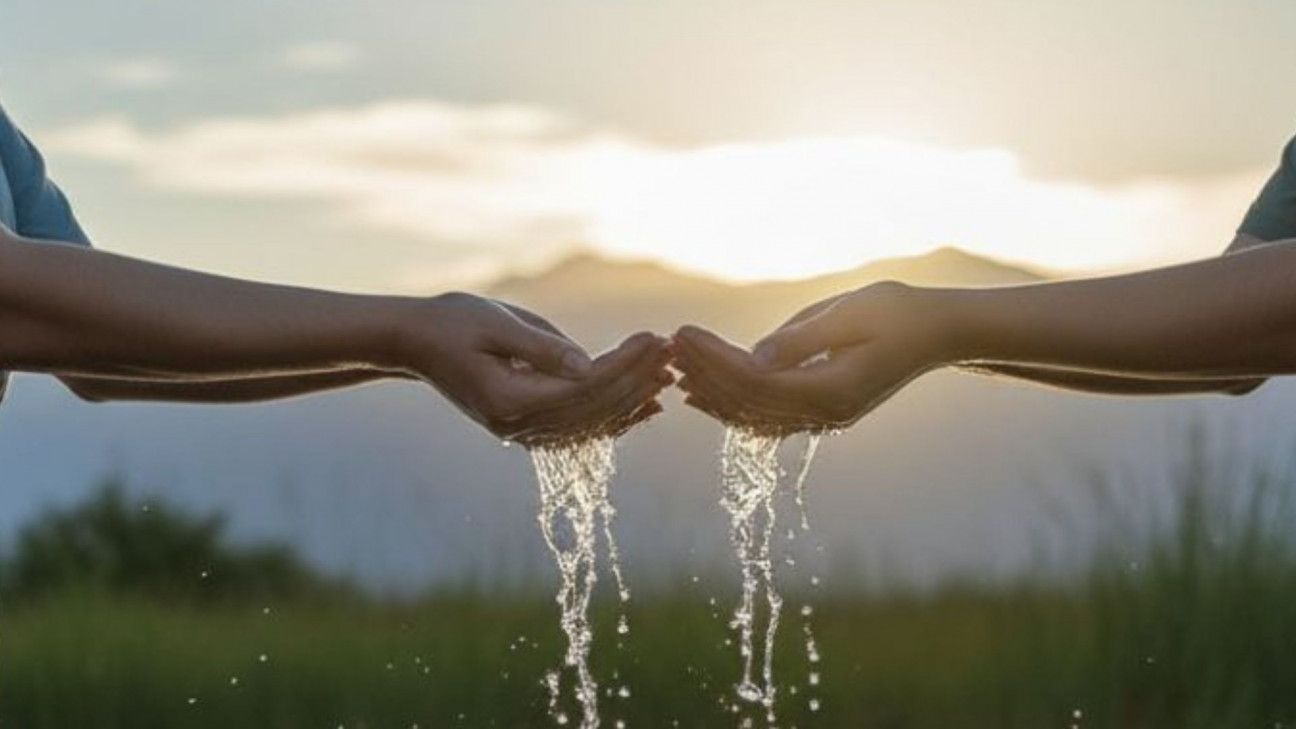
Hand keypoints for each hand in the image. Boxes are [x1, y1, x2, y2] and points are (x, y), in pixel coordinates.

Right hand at [400, 293, 671, 443]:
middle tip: (672, 350)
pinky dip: (614, 416)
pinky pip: (579, 426)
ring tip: (668, 374)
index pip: (583, 388)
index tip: (654, 338)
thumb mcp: (496, 324)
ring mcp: (522, 431)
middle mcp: (518, 426)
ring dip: (633, 399)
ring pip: (591, 423)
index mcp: (510, 401)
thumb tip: (590, 365)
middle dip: (637, 379)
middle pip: (593, 409)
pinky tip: (646, 404)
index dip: (624, 365)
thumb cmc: (453, 322)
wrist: (416, 341)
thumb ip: (543, 347)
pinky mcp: (527, 426)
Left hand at [673, 281, 950, 430]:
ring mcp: (823, 419)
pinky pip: (767, 416)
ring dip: (711, 392)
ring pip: (753, 416)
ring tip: (674, 366)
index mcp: (832, 392)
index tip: (683, 332)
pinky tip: (703, 393)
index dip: (714, 359)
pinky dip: (732, 404)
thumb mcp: (849, 315)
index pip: (756, 381)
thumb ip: (800, 340)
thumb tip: (752, 359)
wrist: (937, 332)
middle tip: (667, 343)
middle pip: (748, 402)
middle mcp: (825, 415)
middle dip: (704, 373)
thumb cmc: (898, 312)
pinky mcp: (821, 412)